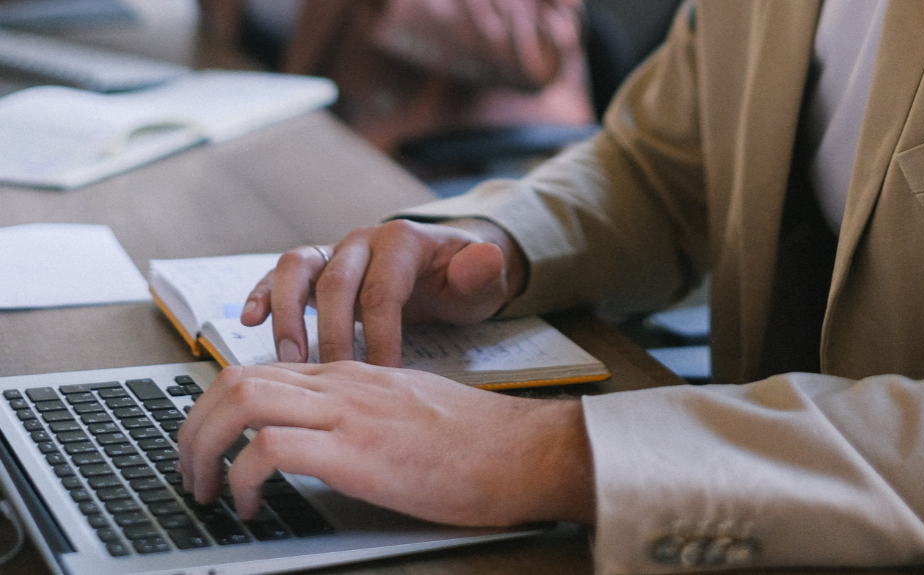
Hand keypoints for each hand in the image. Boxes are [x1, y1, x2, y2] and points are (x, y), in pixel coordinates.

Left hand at [177, 362, 594, 525]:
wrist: (523, 450)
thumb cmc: (477, 442)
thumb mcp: (407, 412)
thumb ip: (361, 414)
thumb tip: (323, 440)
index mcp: (351, 376)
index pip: (260, 371)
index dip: (217, 409)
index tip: (209, 447)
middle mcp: (342, 384)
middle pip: (234, 378)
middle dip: (192, 426)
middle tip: (188, 470)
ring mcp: (350, 412)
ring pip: (242, 400)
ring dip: (203, 446)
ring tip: (204, 488)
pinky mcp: (360, 451)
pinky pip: (272, 449)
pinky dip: (244, 476)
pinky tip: (251, 503)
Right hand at [240, 219, 526, 364]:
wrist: (449, 264)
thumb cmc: (463, 280)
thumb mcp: (484, 280)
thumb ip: (483, 272)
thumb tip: (486, 258)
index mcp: (402, 241)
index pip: (383, 290)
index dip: (380, 335)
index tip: (383, 376)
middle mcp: (364, 240)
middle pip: (336, 282)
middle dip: (331, 334)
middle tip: (333, 378)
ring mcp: (336, 250)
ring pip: (298, 270)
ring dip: (288, 314)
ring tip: (286, 359)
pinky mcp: (316, 267)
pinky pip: (280, 274)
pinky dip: (262, 293)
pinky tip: (249, 321)